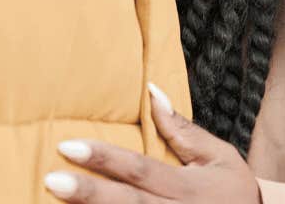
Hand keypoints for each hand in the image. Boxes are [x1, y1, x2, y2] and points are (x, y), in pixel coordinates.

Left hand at [43, 82, 261, 202]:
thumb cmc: (233, 190)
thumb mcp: (217, 156)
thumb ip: (181, 129)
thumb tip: (151, 91)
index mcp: (187, 189)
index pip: (139, 170)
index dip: (104, 158)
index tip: (68, 147)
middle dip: (88, 194)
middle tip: (51, 180)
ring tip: (54, 202)